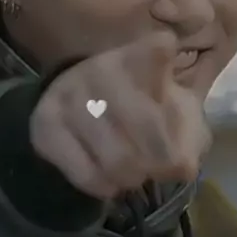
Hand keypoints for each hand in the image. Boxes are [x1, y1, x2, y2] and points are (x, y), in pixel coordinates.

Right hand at [30, 32, 210, 199]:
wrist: (75, 107)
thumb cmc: (139, 107)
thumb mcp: (175, 110)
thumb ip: (190, 131)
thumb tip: (183, 166)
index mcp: (139, 54)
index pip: (161, 50)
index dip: (175, 81)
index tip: (176, 100)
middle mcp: (102, 67)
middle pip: (147, 125)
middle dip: (161, 159)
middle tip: (160, 170)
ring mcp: (69, 94)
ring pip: (117, 158)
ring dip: (133, 178)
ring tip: (135, 176)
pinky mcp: (45, 124)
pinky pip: (86, 173)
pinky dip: (105, 186)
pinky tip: (109, 181)